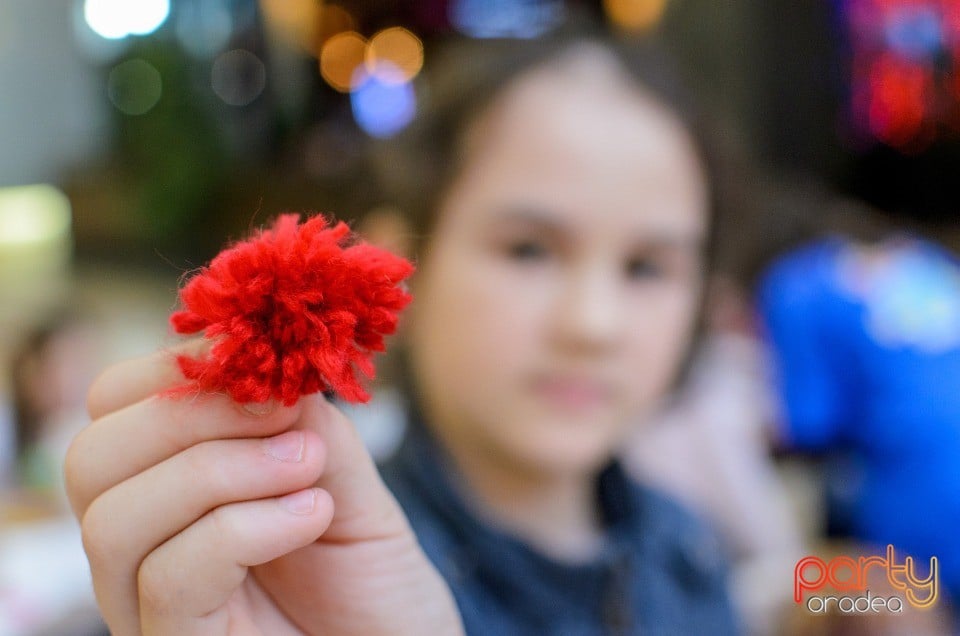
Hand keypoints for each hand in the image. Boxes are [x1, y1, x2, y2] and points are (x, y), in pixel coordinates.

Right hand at [65, 342, 462, 634]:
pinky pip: (170, 576)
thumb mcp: (342, 474)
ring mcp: (149, 606)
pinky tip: (312, 512)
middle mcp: (141, 547)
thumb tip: (257, 354)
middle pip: (92, 457)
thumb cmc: (371, 572)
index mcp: (167, 487)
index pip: (112, 406)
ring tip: (308, 468)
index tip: (259, 361)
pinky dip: (247, 525)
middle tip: (283, 414)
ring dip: (220, 469)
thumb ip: (298, 416)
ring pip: (116, 517)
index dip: (175, 367)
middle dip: (189, 414)